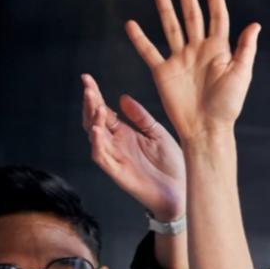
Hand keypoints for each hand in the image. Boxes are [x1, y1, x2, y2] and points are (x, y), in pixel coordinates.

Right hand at [81, 73, 185, 220]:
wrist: (183, 190)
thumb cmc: (172, 164)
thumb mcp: (157, 133)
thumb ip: (140, 117)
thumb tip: (122, 97)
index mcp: (125, 133)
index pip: (103, 111)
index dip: (94, 95)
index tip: (87, 78)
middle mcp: (116, 144)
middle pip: (94, 121)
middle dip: (90, 104)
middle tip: (88, 87)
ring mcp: (115, 158)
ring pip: (95, 138)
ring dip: (92, 121)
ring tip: (96, 106)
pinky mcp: (118, 172)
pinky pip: (102, 157)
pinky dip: (97, 144)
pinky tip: (97, 131)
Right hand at [125, 0, 259, 141]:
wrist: (206, 129)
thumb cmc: (227, 106)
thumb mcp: (241, 75)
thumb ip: (245, 49)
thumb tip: (255, 24)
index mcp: (218, 51)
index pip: (217, 19)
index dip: (215, 0)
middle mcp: (198, 51)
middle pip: (192, 17)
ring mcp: (180, 60)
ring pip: (171, 28)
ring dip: (166, 10)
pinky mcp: (163, 72)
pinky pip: (149, 51)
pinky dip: (140, 38)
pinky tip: (131, 24)